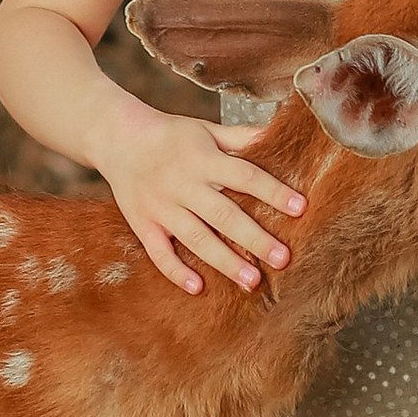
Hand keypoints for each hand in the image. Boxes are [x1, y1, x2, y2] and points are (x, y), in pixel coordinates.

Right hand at [101, 103, 307, 296]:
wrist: (117, 138)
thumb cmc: (171, 135)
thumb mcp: (206, 129)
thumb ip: (241, 136)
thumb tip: (279, 132)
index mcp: (203, 159)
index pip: (244, 176)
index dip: (273, 191)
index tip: (300, 208)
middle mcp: (183, 184)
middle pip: (223, 214)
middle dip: (255, 237)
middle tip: (283, 258)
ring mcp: (161, 207)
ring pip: (196, 238)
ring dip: (224, 261)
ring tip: (252, 281)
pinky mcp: (142, 224)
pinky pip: (158, 252)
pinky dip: (176, 271)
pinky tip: (198, 288)